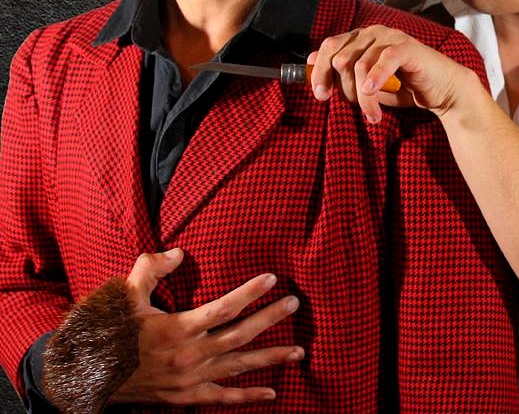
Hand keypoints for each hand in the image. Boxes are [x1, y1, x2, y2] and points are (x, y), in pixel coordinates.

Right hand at [110, 249, 303, 405]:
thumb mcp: (124, 297)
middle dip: (270, 319)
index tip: (272, 277)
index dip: (250, 292)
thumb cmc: (108, 333)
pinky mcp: (185, 398)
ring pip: (238, 366)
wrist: (85, 379)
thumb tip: (177, 252)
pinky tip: (272, 393)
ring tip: (300, 351)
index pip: (223, 308)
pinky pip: (222, 398)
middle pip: (240, 335)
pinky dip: (248, 396)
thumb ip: (150, 270)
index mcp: (176, 329)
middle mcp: (188, 355)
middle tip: (295, 303)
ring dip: (271, 358)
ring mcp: (189, 380)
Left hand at [309, 25, 482, 122]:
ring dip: (363, 96)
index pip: (330, 47)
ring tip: (373, 114)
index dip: (320, 71)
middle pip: (341, 57)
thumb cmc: (404, 87)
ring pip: (361, 65)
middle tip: (353, 107)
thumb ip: (343, 76)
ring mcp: (391, 37)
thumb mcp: (367, 85)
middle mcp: (374, 33)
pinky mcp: (408, 48)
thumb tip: (312, 67)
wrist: (442, 90)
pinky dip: (375, 77)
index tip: (320, 95)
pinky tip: (372, 92)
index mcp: (361, 38)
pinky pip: (384, 59)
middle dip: (343, 88)